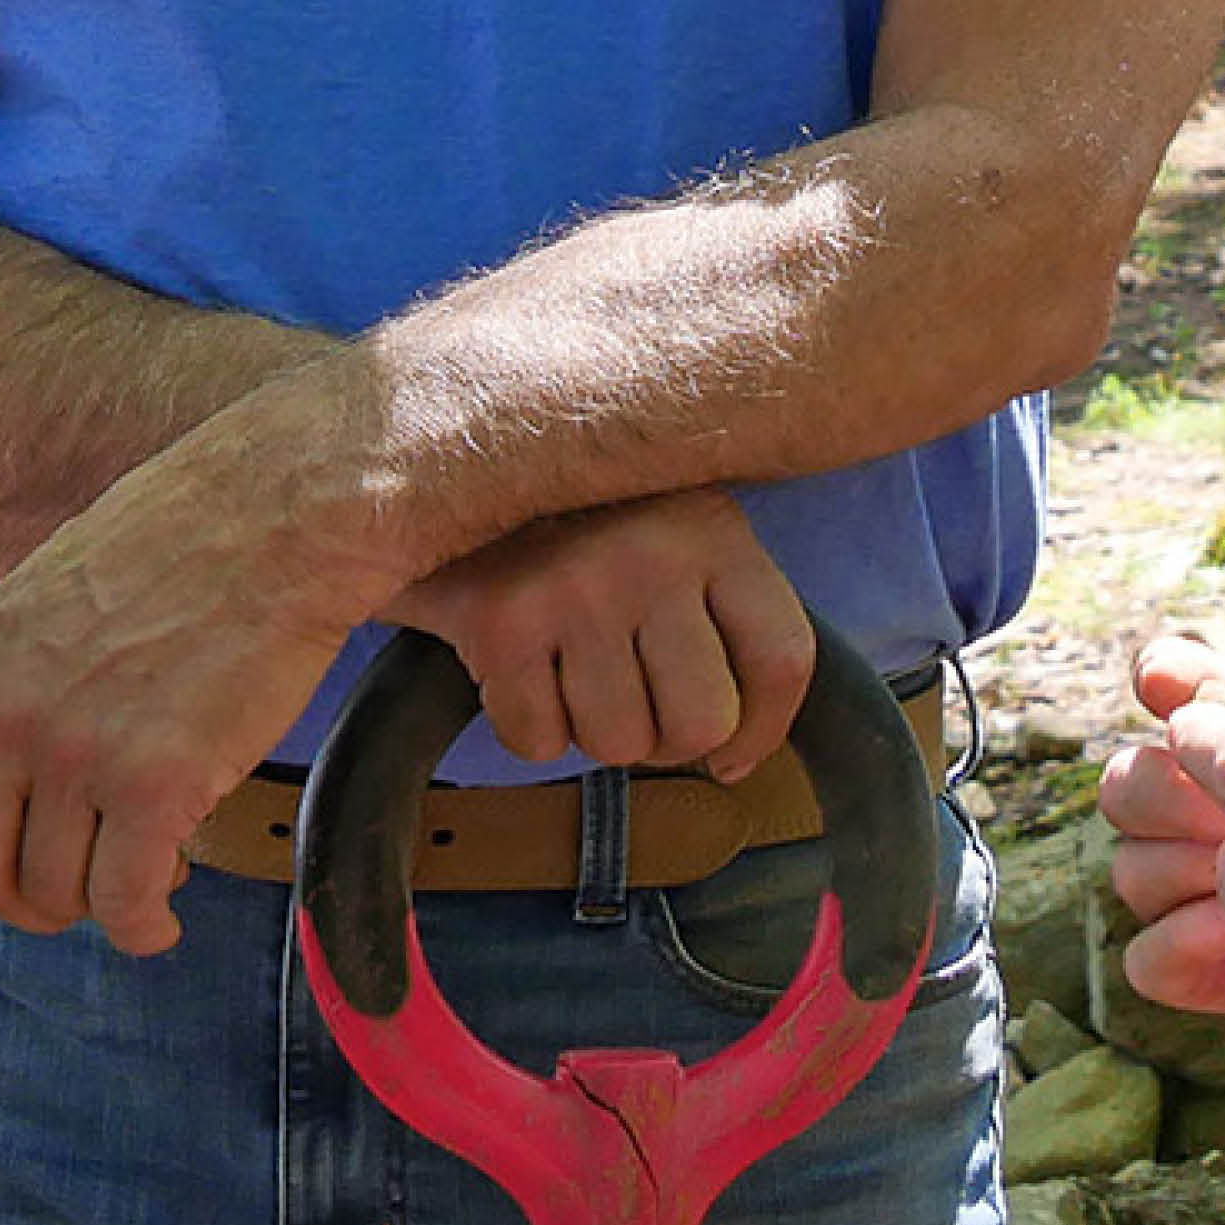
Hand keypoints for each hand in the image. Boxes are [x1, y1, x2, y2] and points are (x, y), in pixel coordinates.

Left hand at [0, 449, 348, 974]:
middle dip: (32, 898)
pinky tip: (170, 910)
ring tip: (151, 862)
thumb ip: (1, 693)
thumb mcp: (44, 604)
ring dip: (103, 899)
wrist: (281, 515)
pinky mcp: (156, 780)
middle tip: (84, 884)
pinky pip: (128, 901)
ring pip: (58, 893)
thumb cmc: (183, 546)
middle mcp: (2, 714)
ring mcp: (75, 749)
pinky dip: (147, 926)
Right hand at [384, 487, 811, 776]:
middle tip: (632, 698)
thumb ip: (718, 612)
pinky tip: (519, 666)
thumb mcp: (671, 530)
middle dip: (664, 739)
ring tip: (569, 666)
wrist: (440, 469)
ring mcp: (577, 586)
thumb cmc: (571, 522)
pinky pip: (538, 743)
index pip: (783, 660)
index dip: (762, 732)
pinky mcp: (501, 622)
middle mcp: (654, 554)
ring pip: (618, 744)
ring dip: (590, 729)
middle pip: (702, 723)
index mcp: (714, 529)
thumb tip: (739, 752)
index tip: (731, 755)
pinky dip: (527, 725)